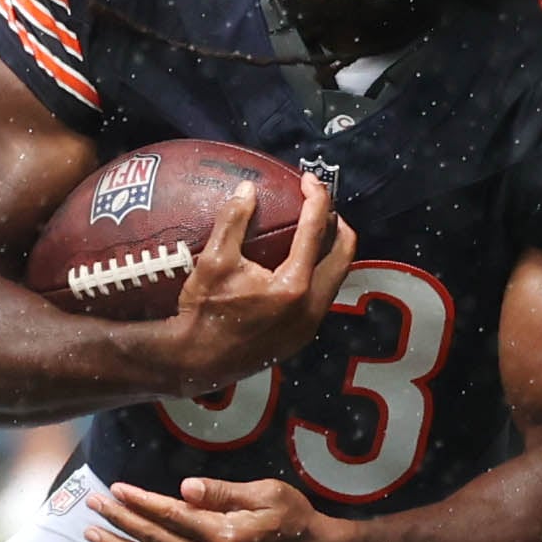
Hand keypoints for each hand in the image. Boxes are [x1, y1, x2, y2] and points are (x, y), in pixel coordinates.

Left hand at [83, 477, 344, 541]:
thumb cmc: (296, 522)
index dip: (139, 502)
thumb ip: (223, 493)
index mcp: (223, 535)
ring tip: (92, 537)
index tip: (115, 489)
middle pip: (153, 540)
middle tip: (92, 505)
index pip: (170, 516)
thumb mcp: (268, 495)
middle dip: (118, 522)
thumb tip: (184, 489)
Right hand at [154, 174, 356, 394]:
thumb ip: (233, 221)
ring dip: (330, 252)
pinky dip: (317, 274)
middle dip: (337, 225)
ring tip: (313, 233)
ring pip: (335, 279)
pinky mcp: (300, 337)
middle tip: (321, 207)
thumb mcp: (214, 261)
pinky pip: (321, 297)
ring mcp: (309, 325)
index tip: (309, 180)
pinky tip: (297, 266)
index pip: (317, 230)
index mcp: (294, 285)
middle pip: (344, 255)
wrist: (198, 361)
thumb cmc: (204, 311)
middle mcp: (310, 307)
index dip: (317, 199)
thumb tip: (248, 189)